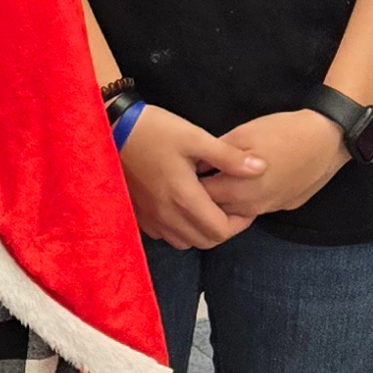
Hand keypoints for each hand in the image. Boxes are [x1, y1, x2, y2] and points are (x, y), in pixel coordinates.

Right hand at [119, 107, 257, 251]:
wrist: (112, 129)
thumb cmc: (155, 130)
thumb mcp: (196, 137)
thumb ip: (228, 158)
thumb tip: (260, 168)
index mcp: (184, 198)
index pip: (220, 231)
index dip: (240, 224)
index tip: (245, 207)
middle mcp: (167, 215)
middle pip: (205, 242)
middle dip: (224, 229)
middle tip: (231, 208)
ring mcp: (151, 218)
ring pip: (185, 242)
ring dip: (202, 231)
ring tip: (209, 208)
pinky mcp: (140, 216)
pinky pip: (166, 236)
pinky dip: (181, 230)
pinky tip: (184, 208)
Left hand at [196, 108, 348, 222]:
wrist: (327, 141)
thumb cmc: (284, 132)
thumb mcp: (242, 134)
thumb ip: (216, 154)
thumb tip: (194, 166)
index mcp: (238, 188)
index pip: (200, 197)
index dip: (189, 183)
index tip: (183, 171)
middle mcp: (251, 206)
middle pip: (215, 210)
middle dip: (202, 196)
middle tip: (195, 177)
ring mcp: (268, 209)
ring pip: (234, 213)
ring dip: (222, 201)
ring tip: (216, 180)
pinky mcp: (281, 206)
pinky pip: (253, 209)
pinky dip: (243, 201)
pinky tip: (243, 183)